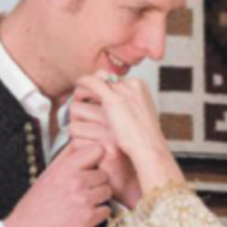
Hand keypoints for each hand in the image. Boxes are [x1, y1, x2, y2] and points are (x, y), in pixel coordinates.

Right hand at [3, 143, 111, 226]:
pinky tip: (85, 215)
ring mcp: (84, 201)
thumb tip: (79, 146)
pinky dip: (99, 214)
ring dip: (99, 198)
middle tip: (86, 189)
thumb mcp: (45, 177)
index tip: (94, 164)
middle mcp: (76, 182)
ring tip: (84, 203)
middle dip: (97, 182)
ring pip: (107, 192)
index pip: (96, 150)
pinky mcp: (89, 219)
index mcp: (64, 169)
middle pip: (104, 174)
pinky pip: (106, 210)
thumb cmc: (33, 209)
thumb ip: (64, 161)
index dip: (96, 158)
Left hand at [76, 75, 184, 193]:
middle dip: (94, 86)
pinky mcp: (113, 99)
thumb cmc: (144, 139)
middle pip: (105, 77)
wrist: (149, 148)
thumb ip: (129, 106)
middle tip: (84, 97)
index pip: (115, 79)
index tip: (96, 97)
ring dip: (86, 89)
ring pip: (97, 80)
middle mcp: (132, 85)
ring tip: (78, 98)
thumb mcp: (139, 116)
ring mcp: (123, 91)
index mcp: (140, 86)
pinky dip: (83, 83)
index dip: (103, 88)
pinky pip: (92, 83)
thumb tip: (118, 106)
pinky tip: (77, 90)